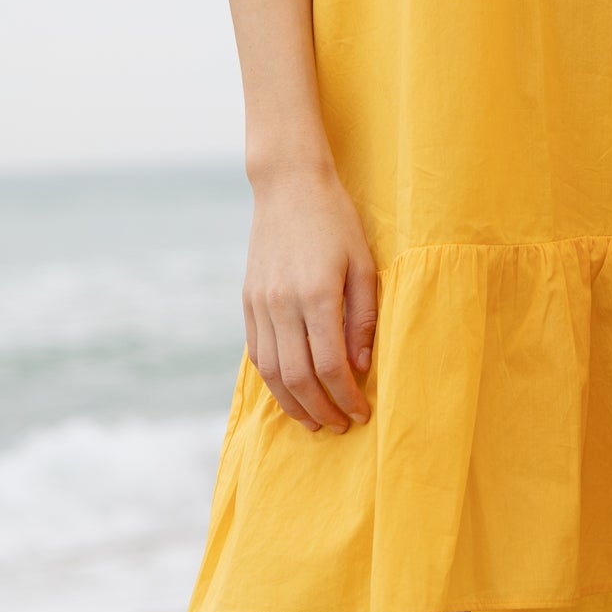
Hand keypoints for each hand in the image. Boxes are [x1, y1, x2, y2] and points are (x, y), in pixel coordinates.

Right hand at [242, 162, 378, 432]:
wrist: (288, 186)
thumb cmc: (336, 221)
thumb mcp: (363, 263)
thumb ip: (363, 317)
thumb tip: (361, 366)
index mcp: (316, 294)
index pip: (329, 365)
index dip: (346, 396)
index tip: (362, 412)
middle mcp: (282, 304)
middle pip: (298, 378)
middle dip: (321, 410)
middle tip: (341, 425)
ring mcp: (260, 304)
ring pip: (272, 372)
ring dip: (293, 404)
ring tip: (315, 420)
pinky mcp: (248, 301)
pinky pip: (257, 353)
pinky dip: (273, 379)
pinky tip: (291, 391)